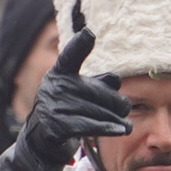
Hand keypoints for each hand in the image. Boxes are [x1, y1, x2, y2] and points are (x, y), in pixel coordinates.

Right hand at [16, 30, 127, 165]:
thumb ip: (97, 82)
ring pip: (96, 112)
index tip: (89, 34)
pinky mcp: (56, 127)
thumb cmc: (67, 106)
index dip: (79, 45)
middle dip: (115, 103)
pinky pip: (88, 126)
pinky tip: (120, 130)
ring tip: (128, 126)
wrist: (43, 135)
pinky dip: (107, 128)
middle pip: (97, 93)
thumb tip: (115, 81)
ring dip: (114, 119)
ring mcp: (54, 107)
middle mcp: (55, 87)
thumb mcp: (79, 89)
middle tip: (125, 109)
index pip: (71, 56)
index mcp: (60, 72)